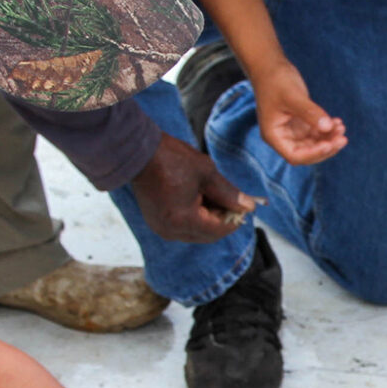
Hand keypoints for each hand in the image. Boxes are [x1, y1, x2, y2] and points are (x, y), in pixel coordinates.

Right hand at [129, 135, 262, 243]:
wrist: (138, 153)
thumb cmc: (170, 159)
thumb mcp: (206, 173)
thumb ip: (229, 193)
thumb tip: (248, 206)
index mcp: (183, 219)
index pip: (219, 230)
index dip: (235, 219)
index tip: (245, 206)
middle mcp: (171, 230)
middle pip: (208, 235)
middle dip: (222, 219)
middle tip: (232, 200)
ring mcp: (162, 228)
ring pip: (197, 233)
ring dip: (209, 219)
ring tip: (213, 195)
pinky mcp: (157, 222)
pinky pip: (183, 227)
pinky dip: (195, 217)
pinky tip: (199, 198)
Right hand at [250, 60, 346, 164]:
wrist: (269, 66)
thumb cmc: (276, 80)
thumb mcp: (293, 96)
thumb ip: (309, 112)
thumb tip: (327, 127)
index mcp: (274, 135)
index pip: (295, 155)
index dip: (313, 153)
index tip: (329, 144)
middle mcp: (282, 136)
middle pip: (307, 153)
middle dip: (325, 147)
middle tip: (342, 138)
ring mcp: (292, 130)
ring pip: (314, 144)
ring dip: (329, 138)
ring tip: (341, 126)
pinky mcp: (300, 123)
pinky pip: (316, 132)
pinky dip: (327, 129)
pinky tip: (337, 121)